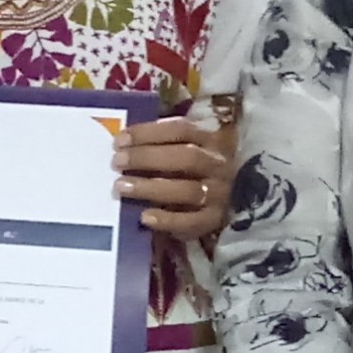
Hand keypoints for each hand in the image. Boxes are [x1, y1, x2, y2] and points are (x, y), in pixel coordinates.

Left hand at [114, 109, 236, 240]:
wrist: (236, 202)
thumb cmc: (199, 171)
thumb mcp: (192, 149)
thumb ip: (166, 145)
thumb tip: (125, 143)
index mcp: (212, 141)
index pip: (181, 130)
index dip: (149, 132)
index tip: (119, 140)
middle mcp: (219, 166)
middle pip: (186, 157)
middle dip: (148, 158)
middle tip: (117, 162)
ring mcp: (220, 195)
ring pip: (187, 190)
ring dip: (151, 188)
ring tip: (121, 187)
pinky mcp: (215, 221)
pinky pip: (191, 222)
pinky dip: (167, 220)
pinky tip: (144, 217)